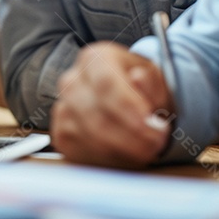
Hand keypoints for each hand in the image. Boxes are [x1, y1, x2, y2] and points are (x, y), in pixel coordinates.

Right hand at [51, 43, 170, 167]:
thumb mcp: (157, 80)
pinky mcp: (61, 134)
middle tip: (157, 144)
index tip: (155, 127)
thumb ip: (151, 81)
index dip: (130, 108)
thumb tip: (138, 79)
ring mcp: (63, 108)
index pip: (105, 83)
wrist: (128, 102)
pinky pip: (80, 152)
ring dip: (122, 150)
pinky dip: (107, 160)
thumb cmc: (143, 90)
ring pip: (88, 136)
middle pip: (95, 114)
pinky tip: (126, 156)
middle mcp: (72, 80)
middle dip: (131, 136)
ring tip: (147, 150)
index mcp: (96, 58)